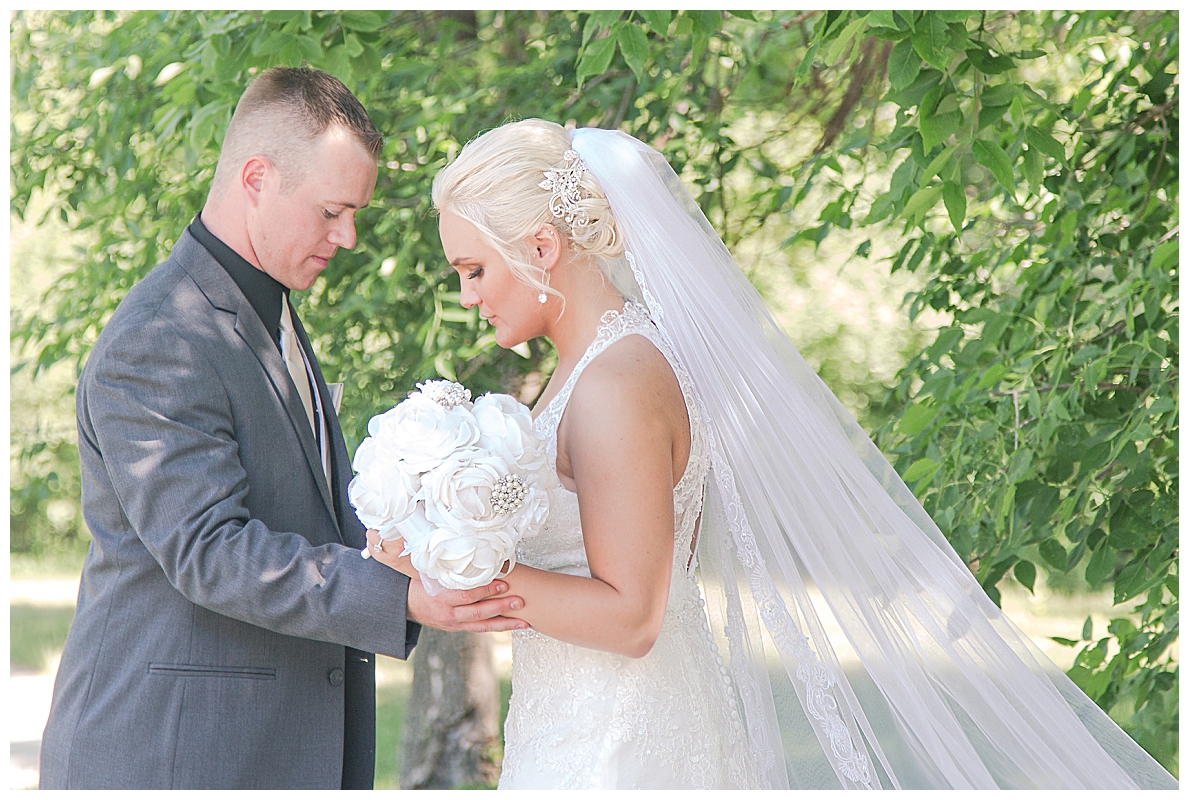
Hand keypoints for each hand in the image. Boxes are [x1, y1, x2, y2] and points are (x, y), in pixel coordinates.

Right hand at [366, 529, 528, 632]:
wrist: (406, 606)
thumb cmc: (421, 583)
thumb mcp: (430, 572)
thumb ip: (447, 564)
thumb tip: (462, 539)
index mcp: (441, 597)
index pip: (466, 594)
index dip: (485, 590)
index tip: (503, 582)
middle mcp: (448, 614)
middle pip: (478, 612)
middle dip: (500, 606)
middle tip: (519, 600)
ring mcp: (454, 623)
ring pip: (482, 625)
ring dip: (505, 623)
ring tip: (524, 621)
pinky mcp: (458, 628)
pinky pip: (480, 629)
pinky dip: (497, 627)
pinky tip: (513, 625)